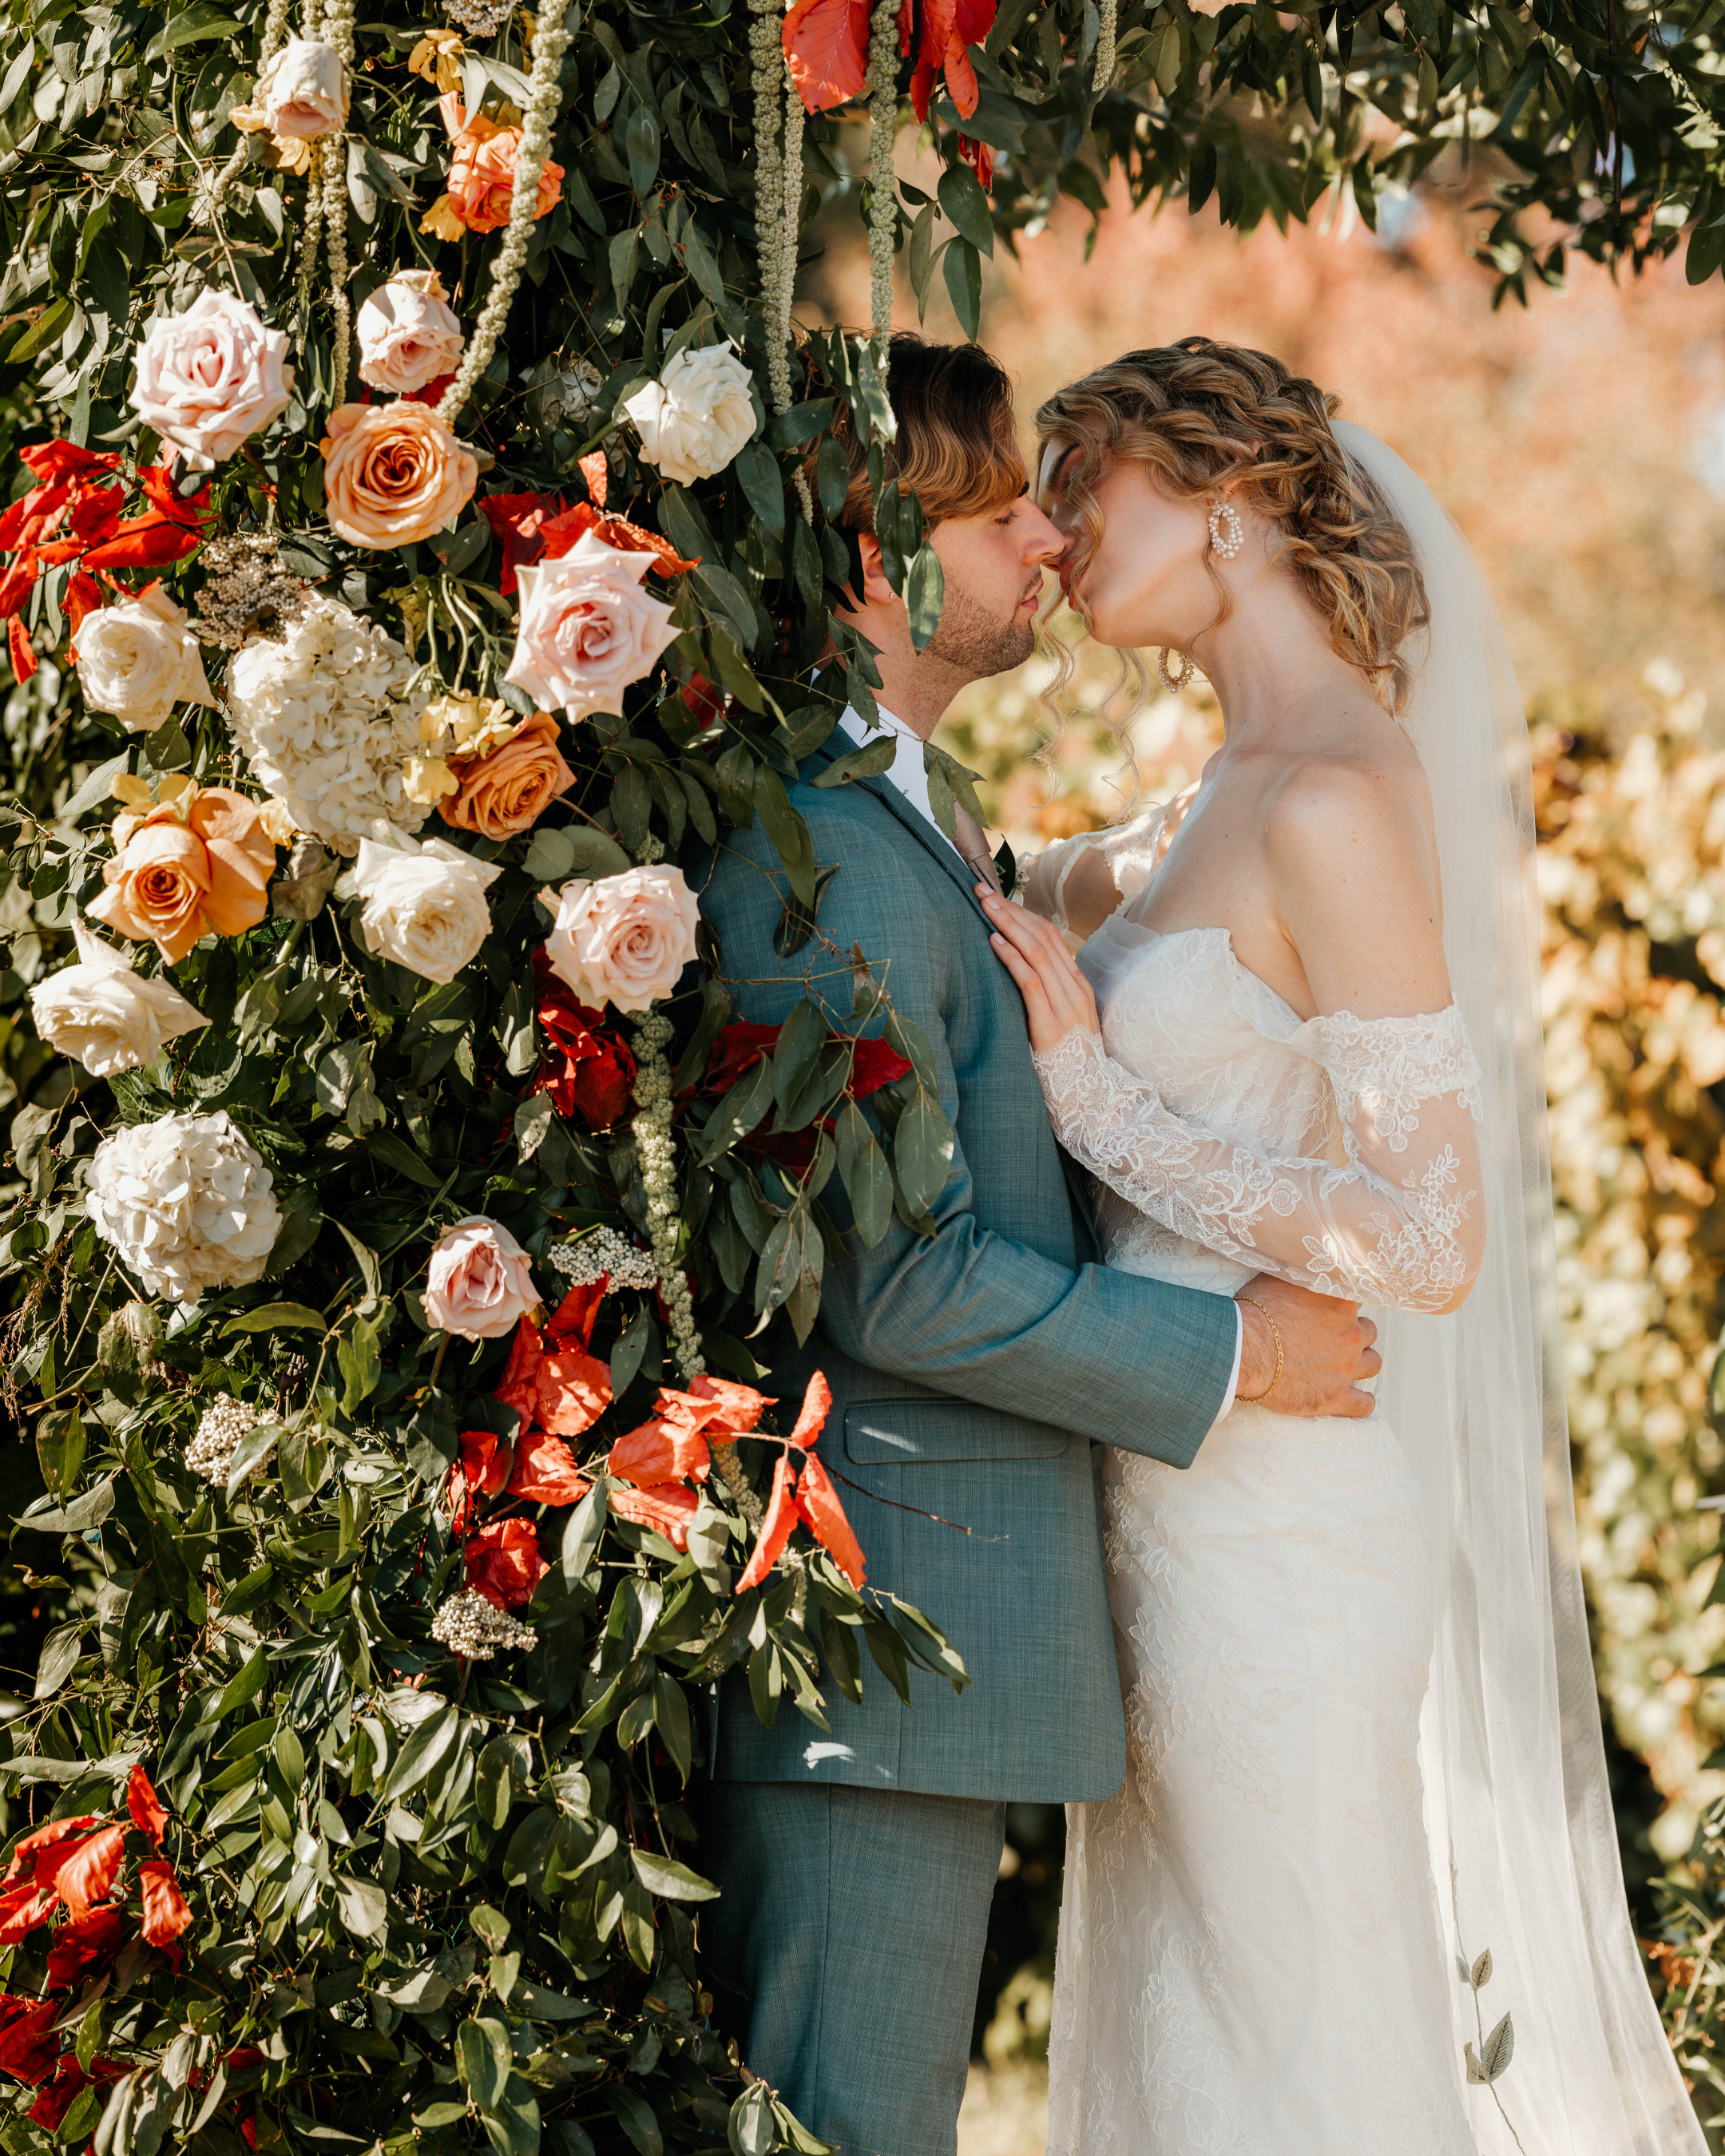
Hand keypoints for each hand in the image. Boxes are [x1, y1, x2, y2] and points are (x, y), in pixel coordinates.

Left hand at [977, 886, 1100, 1053]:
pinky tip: (995, 941)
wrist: (1093, 1102)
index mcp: (1078, 986)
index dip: (1022, 913)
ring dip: (1008, 924)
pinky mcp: (1052, 1025)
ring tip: (983, 904)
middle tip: (981, 888)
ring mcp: (1067, 1006)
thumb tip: (1016, 975)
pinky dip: (1013, 959)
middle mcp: (1075, 990)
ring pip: (1037, 952)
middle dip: (1010, 909)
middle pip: (1042, 936)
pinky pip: (1032, 983)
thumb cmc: (1069, 1066)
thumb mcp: (1061, 1025)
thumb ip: (1045, 999)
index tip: (997, 897)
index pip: (1050, 938)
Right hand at [1236, 1273, 1379, 1419]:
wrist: (1242, 1351)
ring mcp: (1347, 1366)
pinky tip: (1357, 1399)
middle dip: (1353, 1334)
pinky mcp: (1336, 1397)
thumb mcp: (1277, 1277)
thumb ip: (1300, 1270)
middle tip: (1332, 1339)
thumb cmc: (1253, 1312)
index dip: (1343, 1305)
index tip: (1330, 1310)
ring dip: (1361, 1363)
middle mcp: (1351, 1331)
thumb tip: (1303, 1259)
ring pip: (1373, 1363)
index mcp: (1340, 1300)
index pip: (1358, 1296)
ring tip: (1345, 1366)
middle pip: (1369, 1331)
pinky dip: (1362, 1402)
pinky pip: (1364, 1404)